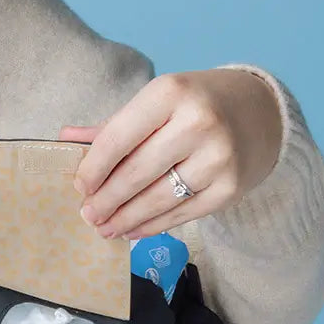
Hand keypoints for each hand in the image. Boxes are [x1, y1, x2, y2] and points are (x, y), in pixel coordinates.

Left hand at [59, 69, 282, 239]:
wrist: (259, 112)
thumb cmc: (193, 106)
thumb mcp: (154, 103)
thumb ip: (111, 126)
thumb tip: (64, 139)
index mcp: (170, 93)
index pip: (118, 138)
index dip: (93, 168)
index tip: (80, 187)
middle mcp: (198, 122)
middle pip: (136, 174)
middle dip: (106, 201)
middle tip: (87, 216)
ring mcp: (218, 157)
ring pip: (157, 199)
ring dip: (125, 219)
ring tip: (104, 229)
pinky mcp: (230, 187)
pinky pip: (181, 214)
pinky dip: (152, 226)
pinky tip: (133, 231)